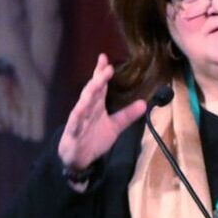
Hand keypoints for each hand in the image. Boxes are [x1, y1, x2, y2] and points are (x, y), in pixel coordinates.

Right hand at [55, 54, 150, 173]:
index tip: (105, 58)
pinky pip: (75, 122)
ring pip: (83, 103)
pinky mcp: (73, 131)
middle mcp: (87, 109)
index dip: (102, 73)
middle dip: (98, 78)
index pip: (99, 86)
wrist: (77, 158)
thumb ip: (127, 115)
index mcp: (96, 106)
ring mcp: (79, 119)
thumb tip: (144, 103)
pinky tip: (80, 108)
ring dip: (90, 92)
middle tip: (106, 66)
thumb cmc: (93, 139)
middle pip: (92, 90)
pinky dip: (78, 115)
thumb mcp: (114, 127)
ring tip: (97, 81)